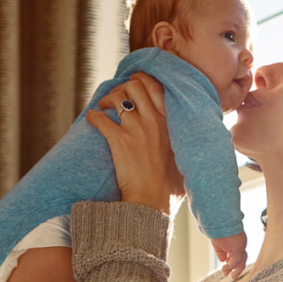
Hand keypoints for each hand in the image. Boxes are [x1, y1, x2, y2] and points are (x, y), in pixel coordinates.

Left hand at [86, 72, 185, 214]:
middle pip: (134, 86)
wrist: (153, 201)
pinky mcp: (119, 141)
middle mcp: (154, 121)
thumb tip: (190, 144)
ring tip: (103, 107)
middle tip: (116, 97)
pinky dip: (94, 117)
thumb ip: (182, 143)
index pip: (156, 87)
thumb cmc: (170, 186)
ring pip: (117, 97)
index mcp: (170, 123)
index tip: (134, 84)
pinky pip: (101, 118)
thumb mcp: (184, 158)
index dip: (142, 80)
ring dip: (107, 99)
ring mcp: (136, 130)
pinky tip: (92, 119)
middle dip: (122, 87)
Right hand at [211, 232, 247, 278]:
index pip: (237, 254)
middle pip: (242, 258)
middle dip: (237, 268)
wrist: (219, 222)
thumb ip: (221, 252)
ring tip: (231, 276)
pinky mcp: (238, 248)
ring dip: (236, 270)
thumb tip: (223, 260)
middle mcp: (240, 244)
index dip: (232, 262)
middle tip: (232, 276)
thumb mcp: (218, 243)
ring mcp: (241, 246)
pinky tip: (224, 269)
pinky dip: (230, 266)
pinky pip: (235, 261)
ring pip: (241, 261)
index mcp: (236, 242)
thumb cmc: (217, 230)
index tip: (225, 268)